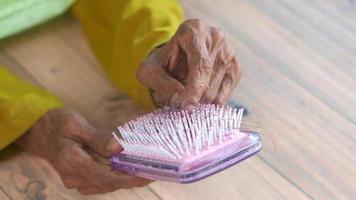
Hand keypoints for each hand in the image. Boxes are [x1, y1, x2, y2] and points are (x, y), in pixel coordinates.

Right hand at [16, 109, 151, 193]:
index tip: (149, 173)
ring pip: (108, 183)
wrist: (40, 133)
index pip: (106, 177)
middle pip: (110, 183)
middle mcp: (74, 177)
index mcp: (72, 162)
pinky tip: (132, 168)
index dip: (129, 178)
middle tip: (157, 170)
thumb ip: (97, 138)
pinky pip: (103, 180)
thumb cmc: (57, 124)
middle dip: (134, 178)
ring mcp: (77, 180)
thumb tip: (117, 148)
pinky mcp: (81, 178)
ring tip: (149, 169)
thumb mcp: (75, 124)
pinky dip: (119, 175)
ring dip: (128, 178)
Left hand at [137, 19, 241, 109]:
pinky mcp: (235, 67)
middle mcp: (216, 37)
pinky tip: (200, 98)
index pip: (200, 63)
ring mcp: (229, 52)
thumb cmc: (162, 62)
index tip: (187, 107)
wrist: (176, 57)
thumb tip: (179, 100)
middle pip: (209, 79)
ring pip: (217, 90)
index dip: (194, 88)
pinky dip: (211, 103)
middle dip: (192, 96)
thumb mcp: (150, 71)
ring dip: (198, 100)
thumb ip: (161, 84)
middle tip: (177, 99)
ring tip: (186, 91)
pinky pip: (226, 94)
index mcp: (194, 30)